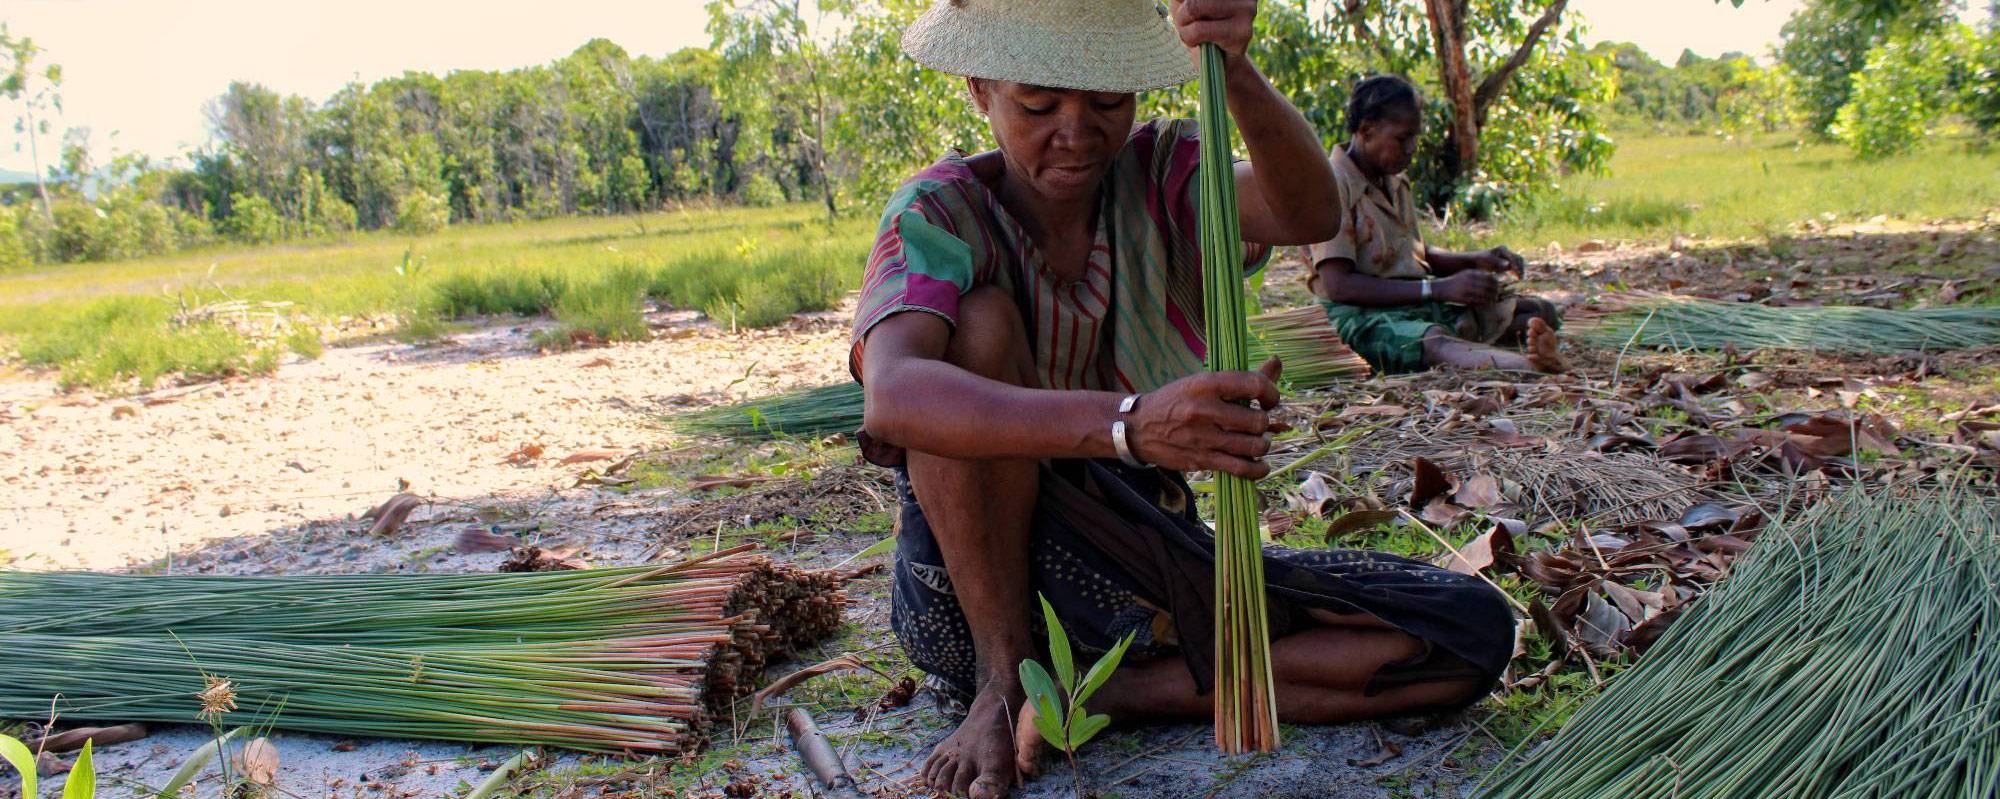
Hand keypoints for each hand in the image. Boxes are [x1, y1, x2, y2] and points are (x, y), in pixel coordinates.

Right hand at [1128, 357, 1281, 479]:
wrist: (1137, 427)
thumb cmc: (1176, 400)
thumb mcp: (1202, 381)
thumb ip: (1242, 377)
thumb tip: (1276, 363)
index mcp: (1206, 383)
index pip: (1254, 384)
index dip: (1271, 394)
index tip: (1269, 400)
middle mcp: (1205, 409)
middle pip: (1257, 420)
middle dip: (1263, 423)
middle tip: (1256, 424)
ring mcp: (1203, 437)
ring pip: (1254, 446)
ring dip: (1262, 445)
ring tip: (1255, 442)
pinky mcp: (1202, 459)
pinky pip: (1241, 468)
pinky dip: (1258, 469)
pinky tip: (1259, 465)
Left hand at [1171, 0, 1258, 58]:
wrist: (1218, 63)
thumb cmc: (1199, 25)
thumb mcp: (1185, 1)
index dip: (1185, 1)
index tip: (1189, 10)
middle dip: (1181, 10)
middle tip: (1186, 22)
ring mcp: (1247, 9)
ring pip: (1193, 7)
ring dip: (1183, 25)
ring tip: (1191, 32)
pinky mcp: (1242, 32)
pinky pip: (1199, 29)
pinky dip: (1188, 37)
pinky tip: (1197, 42)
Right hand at [1436, 271, 1499, 305]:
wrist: (1440, 288)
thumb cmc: (1455, 281)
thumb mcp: (1466, 274)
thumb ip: (1478, 275)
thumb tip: (1493, 278)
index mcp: (1472, 273)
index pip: (1489, 278)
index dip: (1496, 283)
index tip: (1497, 287)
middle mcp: (1470, 280)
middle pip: (1489, 286)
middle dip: (1495, 292)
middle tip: (1496, 295)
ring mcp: (1467, 290)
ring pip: (1485, 295)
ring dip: (1491, 299)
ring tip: (1493, 301)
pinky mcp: (1463, 298)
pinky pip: (1477, 301)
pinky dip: (1483, 303)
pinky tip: (1485, 304)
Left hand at [1478, 246, 1525, 276]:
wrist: (1475, 262)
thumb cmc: (1480, 261)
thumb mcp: (1487, 260)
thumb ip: (1497, 262)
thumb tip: (1508, 264)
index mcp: (1502, 249)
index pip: (1513, 257)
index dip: (1516, 265)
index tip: (1518, 273)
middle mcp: (1506, 252)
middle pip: (1518, 259)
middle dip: (1520, 267)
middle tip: (1521, 277)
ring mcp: (1507, 257)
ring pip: (1518, 263)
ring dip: (1520, 269)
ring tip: (1520, 278)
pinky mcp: (1506, 263)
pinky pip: (1515, 267)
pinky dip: (1517, 271)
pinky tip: (1518, 278)